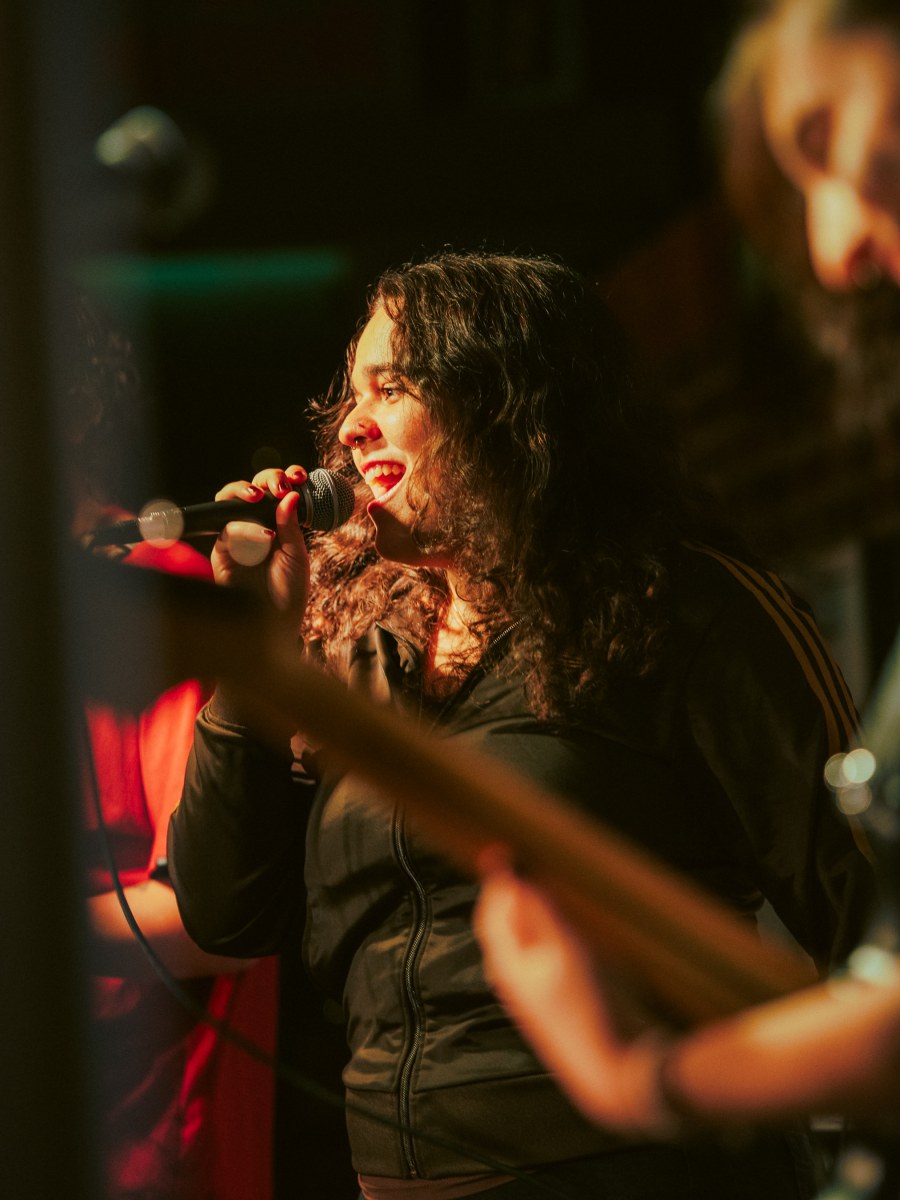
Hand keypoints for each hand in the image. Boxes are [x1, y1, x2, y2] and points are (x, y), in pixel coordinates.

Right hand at [211, 464, 310, 628]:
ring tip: (261, 497)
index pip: (276, 491)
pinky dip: (246, 529)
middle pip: (251, 488)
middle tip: (280, 484)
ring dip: (244, 491)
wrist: (276, 622)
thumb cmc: (289, 590)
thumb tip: (290, 496)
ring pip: (229, 501)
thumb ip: (290, 526)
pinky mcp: (221, 551)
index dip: (285, 478)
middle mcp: (254, 524)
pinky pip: (228, 530)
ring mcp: (235, 536)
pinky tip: (264, 537)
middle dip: (266, 478)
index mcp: (276, 522)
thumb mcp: (296, 555)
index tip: (300, 477)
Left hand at [474, 865, 676, 1134]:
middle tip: (527, 864)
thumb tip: (509, 877)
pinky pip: (533, 961)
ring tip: (546, 891)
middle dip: (510, 895)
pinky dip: (540, 938)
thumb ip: (536, 910)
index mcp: (505, 962)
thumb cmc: (587, 1005)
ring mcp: (526, 995)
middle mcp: (508, 979)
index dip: (496, 877)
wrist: (609, 1070)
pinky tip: (562, 933)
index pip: (489, 909)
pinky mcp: (545, 1005)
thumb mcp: (564, 948)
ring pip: (518, 943)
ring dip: (528, 915)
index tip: (503, 848)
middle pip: (500, 925)